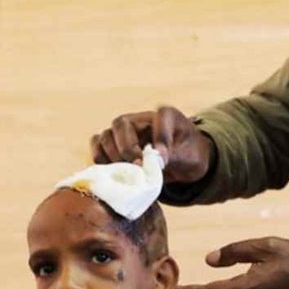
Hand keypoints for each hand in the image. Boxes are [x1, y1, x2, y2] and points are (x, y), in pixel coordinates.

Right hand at [90, 106, 213, 183]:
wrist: (184, 165)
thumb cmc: (188, 156)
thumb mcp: (190, 157)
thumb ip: (175, 155)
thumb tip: (156, 159)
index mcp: (166, 115)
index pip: (159, 116)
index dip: (160, 137)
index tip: (162, 158)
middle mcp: (141, 120)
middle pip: (121, 124)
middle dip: (127, 148)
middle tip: (138, 167)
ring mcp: (125, 132)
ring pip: (105, 136)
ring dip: (113, 156)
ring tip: (127, 172)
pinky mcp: (115, 146)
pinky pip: (98, 148)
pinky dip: (102, 161)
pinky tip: (115, 173)